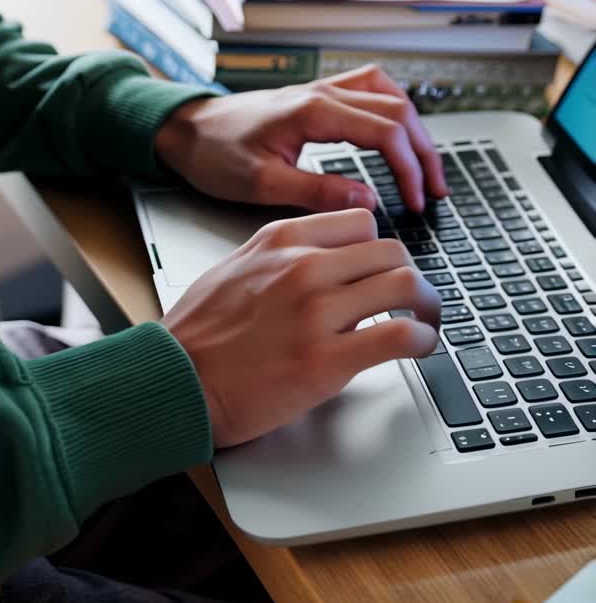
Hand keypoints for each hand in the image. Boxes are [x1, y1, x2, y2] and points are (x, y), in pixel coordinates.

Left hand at [155, 65, 447, 214]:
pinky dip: (393, 111)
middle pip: (397, 110)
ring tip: (426, 166)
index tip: (416, 201)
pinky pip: (369, 90)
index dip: (409, 168)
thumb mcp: (261, 184)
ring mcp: (321, 90)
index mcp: (313, 111)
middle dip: (423, 152)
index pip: (385, 131)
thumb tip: (367, 202)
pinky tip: (398, 133)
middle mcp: (322, 93)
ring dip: (414, 128)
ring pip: (389, 96)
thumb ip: (317, 191)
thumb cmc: (214, 154)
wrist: (186, 130)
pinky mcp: (316, 97)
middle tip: (434, 191)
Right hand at [163, 207, 440, 447]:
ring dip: (427, 305)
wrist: (175, 380)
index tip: (384, 267)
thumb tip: (324, 256)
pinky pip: (399, 335)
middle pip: (391, 250)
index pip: (361, 222)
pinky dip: (422, 339)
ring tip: (427, 321)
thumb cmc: (200, 333)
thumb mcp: (238, 266)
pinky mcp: (326, 360)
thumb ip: (284, 255)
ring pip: (405, 284)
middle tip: (415, 298)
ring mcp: (316, 312)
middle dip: (409, 275)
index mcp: (282, 240)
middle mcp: (304, 267)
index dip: (379, 248)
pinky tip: (421, 346)